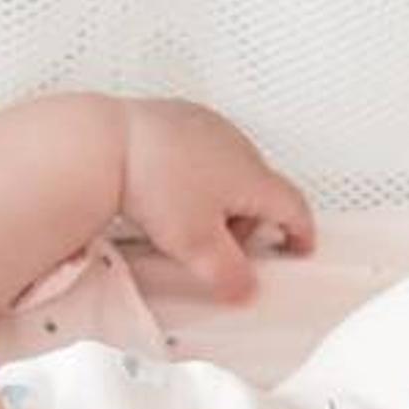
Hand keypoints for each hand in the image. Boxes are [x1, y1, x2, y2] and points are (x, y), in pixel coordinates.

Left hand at [116, 97, 314, 301]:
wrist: (107, 142)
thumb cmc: (153, 183)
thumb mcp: (195, 246)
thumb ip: (227, 274)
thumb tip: (244, 290)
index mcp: (252, 176)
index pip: (293, 206)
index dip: (301, 232)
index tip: (299, 246)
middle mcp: (237, 145)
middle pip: (260, 192)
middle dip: (247, 224)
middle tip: (222, 248)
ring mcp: (208, 127)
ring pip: (230, 171)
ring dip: (220, 200)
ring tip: (186, 220)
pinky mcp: (180, 118)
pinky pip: (201, 152)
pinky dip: (196, 175)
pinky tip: (167, 189)